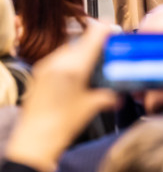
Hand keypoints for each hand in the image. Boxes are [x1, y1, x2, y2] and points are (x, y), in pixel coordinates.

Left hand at [5, 24, 117, 171]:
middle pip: (83, 40)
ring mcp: (46, 66)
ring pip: (71, 48)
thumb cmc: (62, 126)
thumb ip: (109, 94)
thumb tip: (120, 92)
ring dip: (83, 53)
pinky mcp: (39, 73)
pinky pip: (59, 58)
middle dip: (97, 45)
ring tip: (93, 67)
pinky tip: (77, 76)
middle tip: (108, 55)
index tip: (115, 32)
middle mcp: (58, 61)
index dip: (107, 30)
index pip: (94, 34)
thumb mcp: (92, 106)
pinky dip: (71, 61)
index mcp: (74, 66)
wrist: (34, 142)